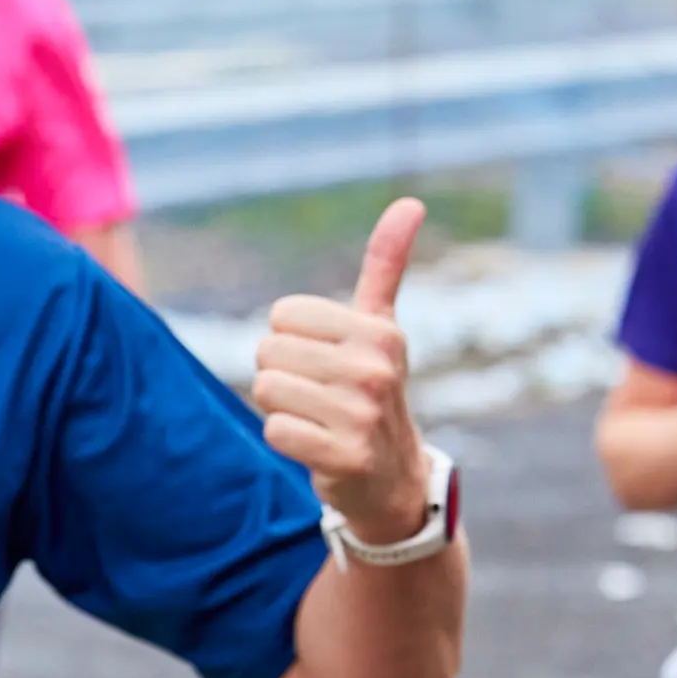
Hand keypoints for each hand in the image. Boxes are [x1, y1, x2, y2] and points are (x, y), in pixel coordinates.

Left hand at [254, 199, 431, 545]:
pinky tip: (316, 445)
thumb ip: (385, 266)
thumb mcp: (381, 326)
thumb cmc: (372, 388)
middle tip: (318, 395)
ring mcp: (362, 415)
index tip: (323, 361)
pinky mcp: (344, 456)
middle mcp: (375, 369)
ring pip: (266, 390)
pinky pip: (274, 431)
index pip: (283, 315)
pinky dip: (285, 440)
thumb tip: (410, 202)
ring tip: (317, 418)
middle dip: (282, 376)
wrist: (391, 475)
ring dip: (281, 408)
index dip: (290, 340)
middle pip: (268, 352)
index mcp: (379, 331)